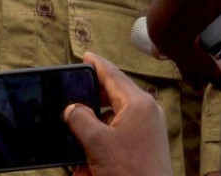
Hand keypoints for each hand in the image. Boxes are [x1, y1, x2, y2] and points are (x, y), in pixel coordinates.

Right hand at [65, 53, 173, 175]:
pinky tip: (88, 158)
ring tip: (77, 132)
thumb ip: (80, 118)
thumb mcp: (96, 143)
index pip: (112, 74)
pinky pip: (120, 133)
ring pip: (115, 116)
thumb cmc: (130, 173)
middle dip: (92, 98)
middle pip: (114, 93)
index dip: (96, 64)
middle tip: (73, 93)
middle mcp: (146, 111)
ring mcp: (149, 128)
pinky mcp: (147, 145)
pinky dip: (104, 140)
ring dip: (95, 124)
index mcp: (138, 103)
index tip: (84, 56)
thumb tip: (72, 108)